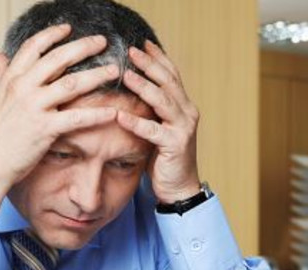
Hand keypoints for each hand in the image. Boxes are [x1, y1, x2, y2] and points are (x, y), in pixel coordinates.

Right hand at [0, 24, 119, 212]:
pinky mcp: (45, 129)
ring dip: (96, 75)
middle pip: (58, 59)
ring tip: (114, 70)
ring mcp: (34, 107)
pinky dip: (97, 114)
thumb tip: (0, 55)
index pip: (33, 47)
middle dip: (83, 47)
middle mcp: (22, 88)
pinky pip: (77, 118)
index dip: (52, 35)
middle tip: (102, 41)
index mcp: (11, 79)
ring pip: (71, 84)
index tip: (68, 28)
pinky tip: (113, 112)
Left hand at [116, 40, 200, 203]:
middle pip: (168, 82)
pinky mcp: (175, 145)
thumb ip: (151, 109)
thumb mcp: (159, 127)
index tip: (143, 42)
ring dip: (143, 86)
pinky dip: (136, 123)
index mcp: (183, 106)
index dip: (158, 57)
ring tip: (126, 75)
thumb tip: (130, 90)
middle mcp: (187, 113)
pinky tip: (120, 116)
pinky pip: (153, 131)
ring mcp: (183, 128)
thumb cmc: (165, 157)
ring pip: (163, 101)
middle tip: (131, 50)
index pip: (172, 75)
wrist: (179, 187)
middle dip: (150, 64)